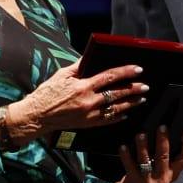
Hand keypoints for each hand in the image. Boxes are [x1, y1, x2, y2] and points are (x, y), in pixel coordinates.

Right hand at [6, 59, 146, 142]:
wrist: (38, 115)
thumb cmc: (48, 93)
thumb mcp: (62, 75)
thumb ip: (78, 67)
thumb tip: (90, 58)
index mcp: (83, 86)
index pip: (109, 77)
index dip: (125, 72)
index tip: (138, 69)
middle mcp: (88, 101)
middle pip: (116, 94)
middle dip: (133, 89)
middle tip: (145, 86)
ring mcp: (89, 115)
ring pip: (115, 109)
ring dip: (130, 103)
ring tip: (141, 99)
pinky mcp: (87, 124)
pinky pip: (107, 121)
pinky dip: (118, 117)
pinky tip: (126, 114)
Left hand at [106, 127, 182, 182]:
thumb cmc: (151, 181)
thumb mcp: (164, 175)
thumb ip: (170, 162)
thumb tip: (172, 136)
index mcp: (172, 175)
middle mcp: (162, 178)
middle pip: (164, 157)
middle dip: (163, 141)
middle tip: (162, 127)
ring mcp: (148, 181)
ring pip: (145, 160)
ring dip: (143, 146)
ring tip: (141, 134)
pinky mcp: (134, 181)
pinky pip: (129, 165)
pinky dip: (125, 155)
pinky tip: (123, 147)